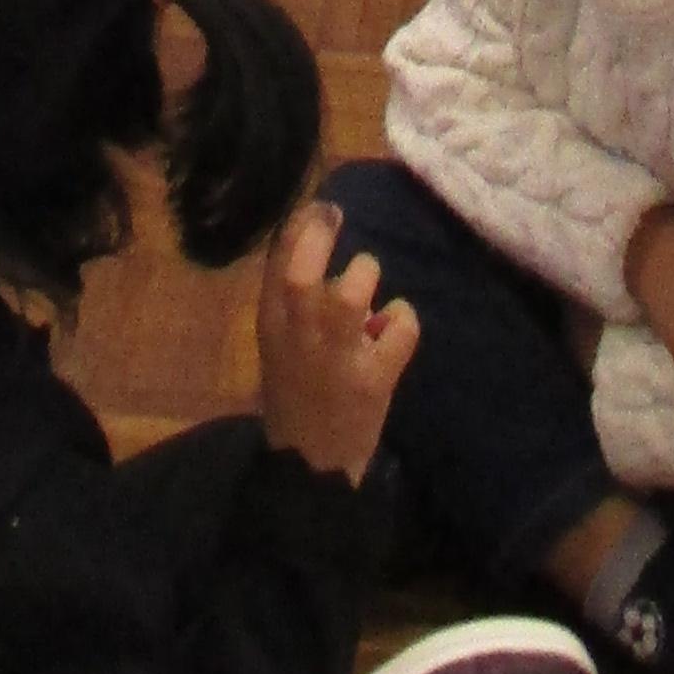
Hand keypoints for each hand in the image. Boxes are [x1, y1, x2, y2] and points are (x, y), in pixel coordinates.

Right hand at [255, 198, 418, 484]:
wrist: (309, 466)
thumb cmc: (294, 395)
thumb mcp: (277, 343)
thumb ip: (290, 299)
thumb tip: (316, 238)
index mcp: (271, 326)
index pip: (276, 263)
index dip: (300, 226)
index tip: (320, 208)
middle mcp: (299, 338)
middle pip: (305, 274)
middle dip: (322, 236)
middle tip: (336, 218)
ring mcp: (337, 359)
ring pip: (355, 293)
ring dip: (365, 278)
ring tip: (369, 296)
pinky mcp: (373, 380)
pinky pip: (399, 327)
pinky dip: (402, 319)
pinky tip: (392, 331)